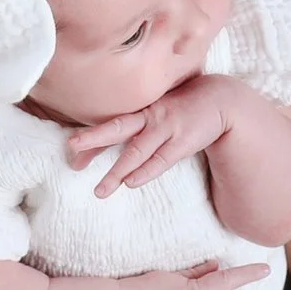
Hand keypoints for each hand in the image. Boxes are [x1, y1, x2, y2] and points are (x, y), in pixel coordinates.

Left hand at [69, 76, 237, 196]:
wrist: (220, 99)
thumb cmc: (183, 105)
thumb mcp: (159, 106)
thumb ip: (139, 118)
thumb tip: (111, 136)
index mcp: (141, 107)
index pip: (111, 122)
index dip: (91, 137)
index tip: (70, 149)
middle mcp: (150, 115)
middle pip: (117, 127)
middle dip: (93, 139)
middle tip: (71, 148)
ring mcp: (166, 128)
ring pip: (136, 150)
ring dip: (117, 171)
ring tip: (100, 191)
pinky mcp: (183, 142)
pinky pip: (161, 160)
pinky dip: (145, 171)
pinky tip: (131, 183)